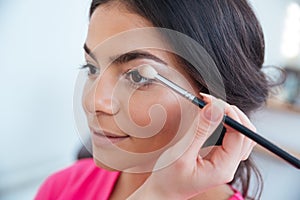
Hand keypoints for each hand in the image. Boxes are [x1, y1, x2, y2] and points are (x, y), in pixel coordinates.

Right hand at [128, 94, 255, 199]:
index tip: (211, 101)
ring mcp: (225, 163)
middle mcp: (229, 166)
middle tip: (210, 102)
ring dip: (231, 118)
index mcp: (223, 168)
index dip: (228, 113)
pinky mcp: (220, 159)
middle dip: (232, 113)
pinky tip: (213, 118)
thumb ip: (199, 131)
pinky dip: (226, 125)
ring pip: (242, 136)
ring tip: (212, 107)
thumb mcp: (181, 154)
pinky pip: (232, 139)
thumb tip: (214, 108)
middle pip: (246, 134)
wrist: (162, 193)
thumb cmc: (168, 179)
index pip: (239, 135)